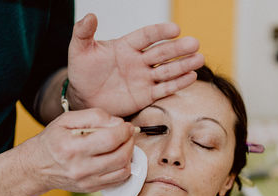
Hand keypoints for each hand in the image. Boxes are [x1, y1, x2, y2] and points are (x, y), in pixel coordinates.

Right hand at [24, 109, 134, 192]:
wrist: (37, 167)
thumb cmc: (53, 140)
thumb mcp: (67, 120)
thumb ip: (94, 116)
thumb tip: (118, 123)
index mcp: (72, 147)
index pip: (110, 139)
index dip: (124, 130)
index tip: (126, 125)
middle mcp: (80, 168)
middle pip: (121, 156)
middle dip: (130, 141)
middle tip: (127, 134)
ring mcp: (87, 181)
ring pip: (123, 169)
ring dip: (129, 154)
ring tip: (123, 145)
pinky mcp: (92, 189)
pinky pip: (119, 179)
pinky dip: (124, 166)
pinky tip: (117, 157)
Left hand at [67, 13, 203, 116]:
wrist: (84, 97)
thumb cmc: (82, 72)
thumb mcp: (79, 50)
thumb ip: (83, 32)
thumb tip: (90, 16)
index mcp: (126, 46)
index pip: (146, 36)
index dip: (160, 32)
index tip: (174, 29)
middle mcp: (139, 61)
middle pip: (162, 52)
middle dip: (178, 48)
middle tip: (194, 43)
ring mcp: (144, 78)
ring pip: (167, 70)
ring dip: (183, 65)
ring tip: (198, 60)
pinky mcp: (146, 95)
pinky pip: (164, 89)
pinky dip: (178, 83)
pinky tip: (191, 77)